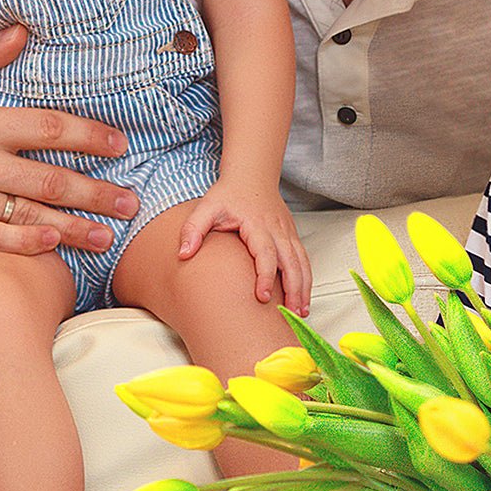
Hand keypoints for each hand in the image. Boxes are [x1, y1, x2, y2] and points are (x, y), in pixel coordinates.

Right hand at [0, 25, 139, 253]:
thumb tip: (23, 31)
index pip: (50, 129)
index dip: (91, 136)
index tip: (120, 145)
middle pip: (52, 180)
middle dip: (97, 192)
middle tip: (132, 201)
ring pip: (31, 214)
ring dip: (74, 227)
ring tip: (109, 234)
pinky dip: (27, 243)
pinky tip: (54, 245)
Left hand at [177, 175, 311, 314]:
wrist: (251, 176)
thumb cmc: (228, 194)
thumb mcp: (207, 207)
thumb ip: (194, 229)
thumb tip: (183, 254)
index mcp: (257, 225)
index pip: (265, 253)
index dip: (265, 276)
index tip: (262, 297)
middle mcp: (277, 230)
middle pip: (291, 262)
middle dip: (293, 289)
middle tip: (291, 314)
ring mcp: (287, 233)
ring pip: (301, 263)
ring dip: (303, 287)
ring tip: (301, 312)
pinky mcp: (292, 236)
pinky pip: (303, 259)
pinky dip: (306, 279)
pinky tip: (303, 297)